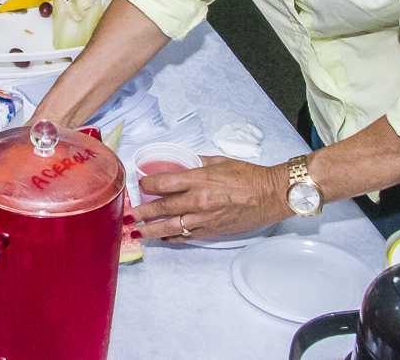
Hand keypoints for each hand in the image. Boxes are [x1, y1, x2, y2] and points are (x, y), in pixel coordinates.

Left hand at [127, 156, 289, 240]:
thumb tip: (181, 164)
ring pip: (171, 227)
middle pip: (162, 208)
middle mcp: (199, 201)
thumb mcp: (219, 161)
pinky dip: (173, 238)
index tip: (140, 184)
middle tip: (128, 215)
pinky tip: (162, 238)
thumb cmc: (248, 176)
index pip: (163, 182)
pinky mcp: (212, 231)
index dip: (147, 184)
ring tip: (137, 232)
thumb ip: (197, 163)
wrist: (270, 195)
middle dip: (142, 212)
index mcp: (199, 179)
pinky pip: (187, 237)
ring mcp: (205, 218)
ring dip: (151, 230)